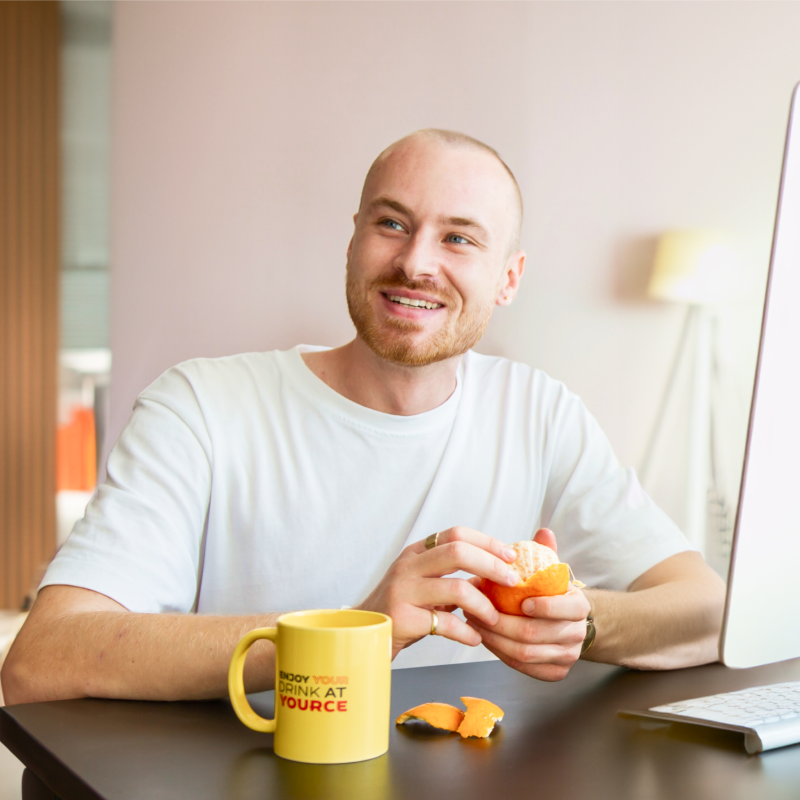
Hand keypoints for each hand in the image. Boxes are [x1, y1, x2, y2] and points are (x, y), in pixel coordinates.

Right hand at [356, 526, 518, 658]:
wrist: (362, 634)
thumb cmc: (400, 610)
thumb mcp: (424, 585)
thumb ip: (452, 577)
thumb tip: (496, 574)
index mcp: (416, 553)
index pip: (456, 534)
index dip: (487, 542)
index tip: (510, 556)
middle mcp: (408, 566)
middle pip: (458, 551)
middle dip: (491, 565)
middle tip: (511, 581)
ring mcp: (403, 590)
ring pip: (456, 588)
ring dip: (483, 605)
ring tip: (494, 619)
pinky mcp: (402, 618)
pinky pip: (445, 623)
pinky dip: (466, 632)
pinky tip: (475, 639)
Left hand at [464, 528, 590, 680]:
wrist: (566, 623)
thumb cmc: (552, 593)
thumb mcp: (551, 571)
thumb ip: (546, 552)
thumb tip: (544, 531)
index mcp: (580, 607)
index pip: (569, 609)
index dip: (546, 607)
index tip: (522, 601)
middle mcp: (577, 635)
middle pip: (536, 634)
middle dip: (501, 622)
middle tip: (476, 607)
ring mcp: (566, 656)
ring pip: (525, 653)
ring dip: (494, 638)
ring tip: (473, 620)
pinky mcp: (554, 672)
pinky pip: (522, 668)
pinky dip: (500, 653)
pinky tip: (484, 638)